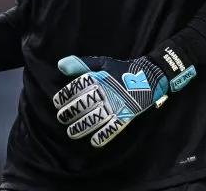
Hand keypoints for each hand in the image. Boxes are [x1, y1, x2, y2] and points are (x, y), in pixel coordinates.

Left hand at [53, 52, 194, 147]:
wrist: (149, 76)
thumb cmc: (121, 70)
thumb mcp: (102, 63)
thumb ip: (81, 65)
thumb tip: (60, 65)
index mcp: (98, 78)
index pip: (76, 88)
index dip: (64, 96)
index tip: (56, 103)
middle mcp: (105, 92)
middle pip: (82, 105)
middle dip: (69, 113)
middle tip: (61, 118)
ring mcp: (116, 105)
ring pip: (94, 119)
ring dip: (81, 127)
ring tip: (71, 132)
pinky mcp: (126, 115)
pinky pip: (113, 128)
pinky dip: (103, 136)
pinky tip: (94, 141)